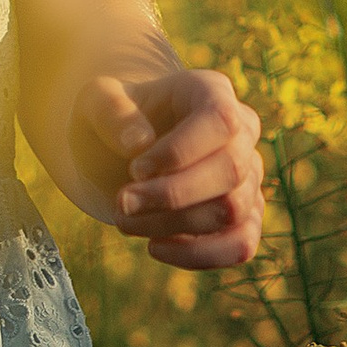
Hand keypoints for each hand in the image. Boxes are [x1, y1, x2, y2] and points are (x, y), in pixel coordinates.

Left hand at [73, 64, 264, 270]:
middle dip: (171, 195)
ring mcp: (249, 175)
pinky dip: (198, 254)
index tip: (134, 169)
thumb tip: (139, 144)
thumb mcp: (97, 101)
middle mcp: (242, 131)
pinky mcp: (245, 215)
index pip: (220, 119)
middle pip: (231, 170)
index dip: (180, 151)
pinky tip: (155, 246)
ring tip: (127, 221)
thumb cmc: (116, 120)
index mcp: (211, 91)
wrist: (125, 150)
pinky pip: (241, 244)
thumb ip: (112, 111)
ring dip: (174, 225)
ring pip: (234, 210)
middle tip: (122, 203)